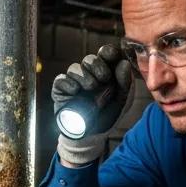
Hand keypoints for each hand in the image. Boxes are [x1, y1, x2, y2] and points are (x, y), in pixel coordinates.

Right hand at [52, 43, 132, 166]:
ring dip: (85, 76)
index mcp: (106, 72)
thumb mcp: (122, 100)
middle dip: (97, 66)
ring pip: (75, 67)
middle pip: (90, 59)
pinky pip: (61, 79)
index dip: (108, 52)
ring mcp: (74, 81)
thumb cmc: (108, 114)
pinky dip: (69, 83)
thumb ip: (125, 82)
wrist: (92, 134)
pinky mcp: (60, 89)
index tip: (111, 55)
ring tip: (91, 88)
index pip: (105, 55)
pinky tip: (75, 92)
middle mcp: (89, 74)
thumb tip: (124, 63)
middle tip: (104, 78)